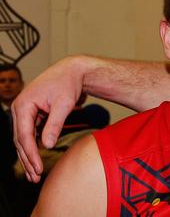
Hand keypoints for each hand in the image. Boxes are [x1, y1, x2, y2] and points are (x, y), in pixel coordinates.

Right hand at [12, 56, 84, 182]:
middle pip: (20, 140)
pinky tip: (36, 160)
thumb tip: (47, 145)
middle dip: (27, 160)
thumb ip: (55, 125)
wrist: (71, 71)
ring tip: (34, 174)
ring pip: (22, 139)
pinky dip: (32, 147)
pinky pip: (28, 134)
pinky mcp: (30, 114)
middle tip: (35, 177)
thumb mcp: (64, 104)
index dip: (31, 154)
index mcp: (23, 105)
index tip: (38, 168)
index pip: (24, 135)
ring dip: (27, 157)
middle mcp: (19, 109)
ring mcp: (23, 112)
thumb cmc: (68, 84)